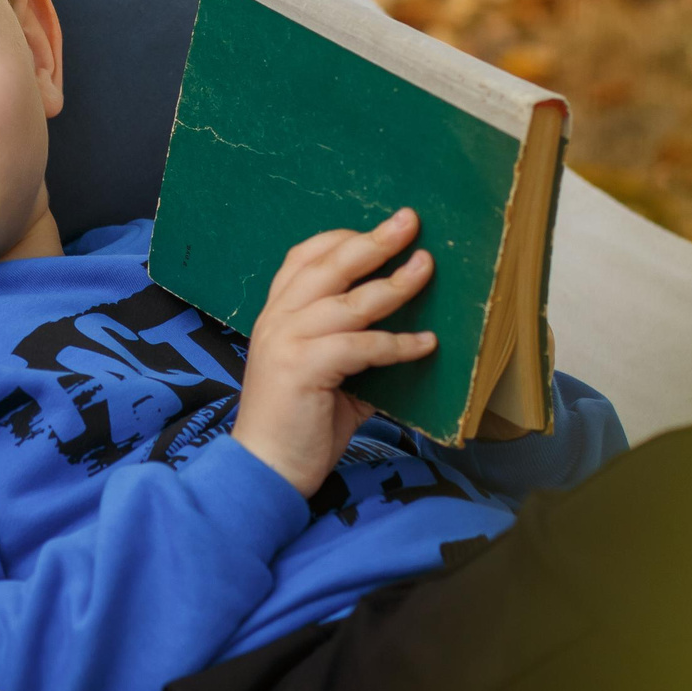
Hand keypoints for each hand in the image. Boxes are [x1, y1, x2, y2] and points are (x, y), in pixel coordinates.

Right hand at [231, 210, 435, 497]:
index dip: (344, 239)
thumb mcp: (327, 373)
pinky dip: (398, 343)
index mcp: (277, 314)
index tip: (383, 229)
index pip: (304, 257)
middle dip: (373, 241)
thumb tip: (411, 330)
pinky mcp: (303, 368)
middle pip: (328, 265)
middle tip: (410, 221)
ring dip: (394, 284)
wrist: (265, 469)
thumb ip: (355, 346)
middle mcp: (277, 319)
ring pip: (349, 301)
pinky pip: (361, 345)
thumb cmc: (299, 423)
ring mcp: (286, 340)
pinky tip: (426, 343)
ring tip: (426, 268)